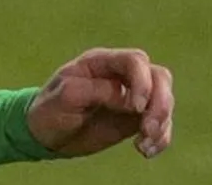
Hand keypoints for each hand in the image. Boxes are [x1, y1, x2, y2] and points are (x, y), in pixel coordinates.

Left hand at [26, 47, 172, 158]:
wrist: (46, 134)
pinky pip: (162, 123)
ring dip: (162, 123)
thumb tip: (131, 100)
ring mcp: (131, 96)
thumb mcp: (67, 96)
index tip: (135, 107)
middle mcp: (119, 75)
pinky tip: (145, 150)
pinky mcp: (136, 118)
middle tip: (147, 128)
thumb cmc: (50, 109)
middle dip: (160, 103)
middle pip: (158, 76)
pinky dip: (161, 138)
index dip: (142, 82)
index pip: (134, 60)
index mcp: (99, 62)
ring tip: (143, 144)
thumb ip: (98, 91)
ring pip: (165, 100)